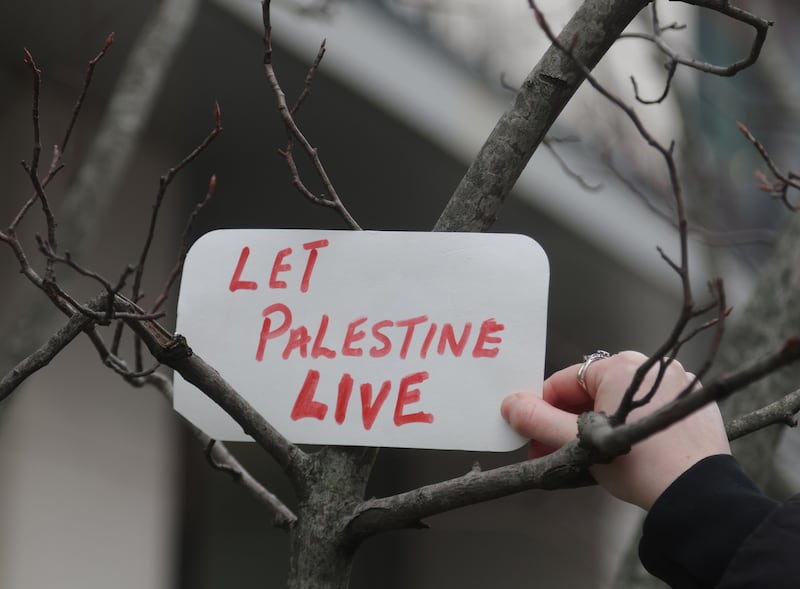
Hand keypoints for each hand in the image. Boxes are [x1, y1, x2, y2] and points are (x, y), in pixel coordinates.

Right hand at [501, 351, 730, 509]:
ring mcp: (675, 382)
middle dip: (568, 421)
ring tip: (592, 455)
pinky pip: (648, 407)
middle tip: (557, 451)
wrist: (697, 493)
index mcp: (618, 366)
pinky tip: (628, 450)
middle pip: (591, 391)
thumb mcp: (577, 442)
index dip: (542, 410)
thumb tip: (510, 405)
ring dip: (598, 422)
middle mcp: (648, 365)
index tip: (534, 436)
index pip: (563, 381)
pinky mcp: (693, 403)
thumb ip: (538, 421)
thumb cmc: (638, 464)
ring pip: (619, 400)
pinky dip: (631, 423)